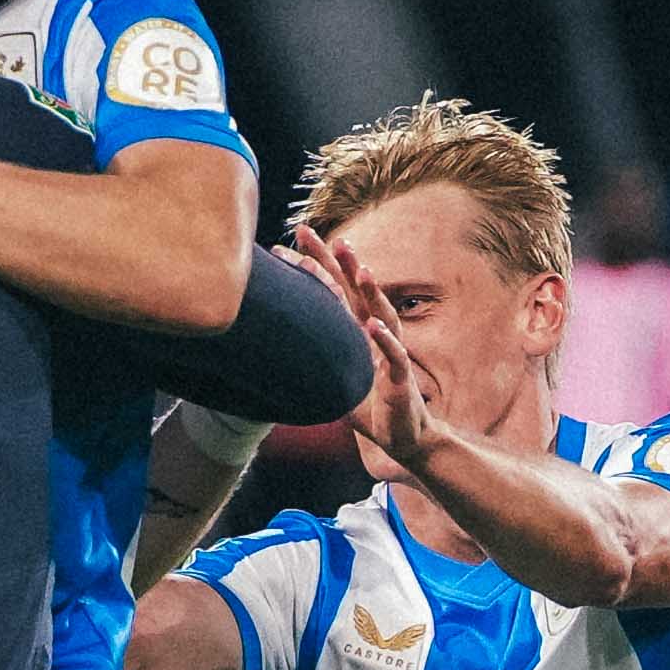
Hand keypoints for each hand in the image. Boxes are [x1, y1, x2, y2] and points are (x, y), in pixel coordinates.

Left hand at [295, 224, 444, 480]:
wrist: (402, 437)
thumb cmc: (368, 406)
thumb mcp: (331, 379)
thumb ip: (309, 361)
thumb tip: (267, 354)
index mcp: (355, 331)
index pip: (333, 290)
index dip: (313, 266)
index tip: (286, 243)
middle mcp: (373, 334)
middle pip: (356, 290)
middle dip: (336, 260)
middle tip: (313, 232)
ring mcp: (389, 353)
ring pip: (382, 314)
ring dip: (372, 291)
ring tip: (360, 267)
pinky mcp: (400, 378)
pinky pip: (394, 355)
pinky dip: (383, 340)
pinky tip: (372, 324)